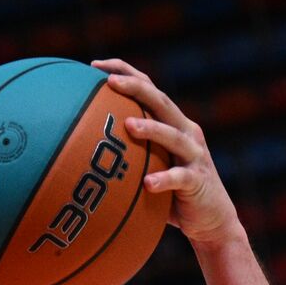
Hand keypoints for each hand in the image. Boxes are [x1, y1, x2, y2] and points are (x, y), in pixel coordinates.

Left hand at [93, 58, 243, 245]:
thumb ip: (124, 154)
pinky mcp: (198, 180)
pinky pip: (180, 178)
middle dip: (136, 88)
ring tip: (129, 125)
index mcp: (172, 124)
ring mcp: (194, 155)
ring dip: (151, 129)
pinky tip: (148, 183)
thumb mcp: (147, 167)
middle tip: (110, 82)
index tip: (95, 65)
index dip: (125, 73)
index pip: (149, 90)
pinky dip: (164, 179)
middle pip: (161, 102)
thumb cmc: (169, 194)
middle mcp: (185, 132)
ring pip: (173, 136)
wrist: (210, 219)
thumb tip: (75, 152)